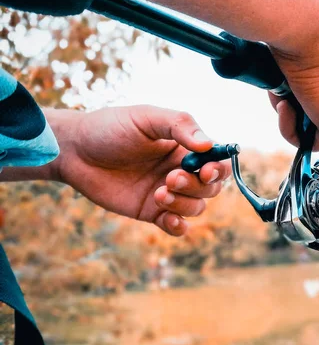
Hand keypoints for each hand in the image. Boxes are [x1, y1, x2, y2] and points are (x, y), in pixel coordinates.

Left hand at [50, 105, 230, 235]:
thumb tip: (208, 144)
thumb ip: (179, 126)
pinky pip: (176, 226)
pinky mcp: (151, 212)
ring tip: (159, 193)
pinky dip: (177, 226)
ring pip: (196, 208)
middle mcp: (181, 171)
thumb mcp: (146, 118)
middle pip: (210, 188)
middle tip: (170, 178)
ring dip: (184, 204)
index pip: (217, 162)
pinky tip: (166, 217)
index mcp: (185, 148)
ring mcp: (167, 193)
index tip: (206, 169)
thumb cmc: (110, 128)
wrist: (75, 151)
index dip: (218, 169)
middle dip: (196, 186)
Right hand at [268, 12, 318, 150]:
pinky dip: (291, 130)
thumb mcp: (316, 58)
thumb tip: (295, 100)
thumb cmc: (309, 32)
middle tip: (287, 98)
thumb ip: (316, 83)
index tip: (299, 103)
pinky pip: (312, 143)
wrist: (312, 26)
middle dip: (307, 115)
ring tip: (284, 96)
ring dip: (296, 120)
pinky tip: (285, 106)